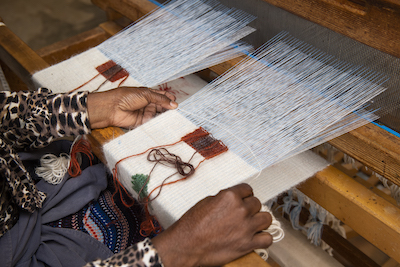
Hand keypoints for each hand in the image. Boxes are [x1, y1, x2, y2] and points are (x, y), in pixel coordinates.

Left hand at [87, 87, 177, 128]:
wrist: (112, 108)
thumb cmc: (126, 97)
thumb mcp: (146, 94)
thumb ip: (161, 99)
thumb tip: (174, 104)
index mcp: (148, 94)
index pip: (162, 96)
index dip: (170, 98)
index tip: (177, 102)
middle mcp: (147, 103)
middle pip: (162, 106)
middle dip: (169, 108)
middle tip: (177, 111)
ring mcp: (145, 113)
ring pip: (159, 115)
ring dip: (165, 116)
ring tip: (174, 116)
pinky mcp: (143, 122)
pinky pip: (153, 123)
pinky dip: (159, 123)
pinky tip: (166, 122)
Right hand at [152, 183, 272, 266]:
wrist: (186, 245)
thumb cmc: (192, 225)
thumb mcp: (207, 202)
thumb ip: (224, 199)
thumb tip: (233, 200)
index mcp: (230, 197)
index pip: (248, 189)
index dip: (245, 195)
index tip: (244, 199)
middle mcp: (241, 210)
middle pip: (257, 203)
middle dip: (250, 208)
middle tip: (243, 214)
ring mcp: (246, 227)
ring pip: (266, 218)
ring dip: (260, 221)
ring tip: (252, 224)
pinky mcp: (248, 244)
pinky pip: (268, 239)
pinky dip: (264, 238)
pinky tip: (257, 237)